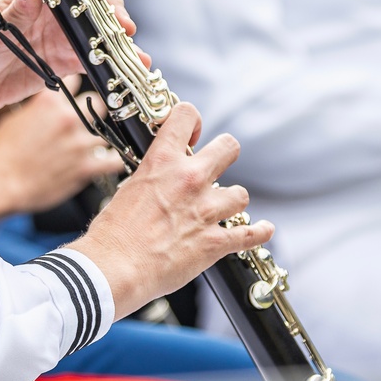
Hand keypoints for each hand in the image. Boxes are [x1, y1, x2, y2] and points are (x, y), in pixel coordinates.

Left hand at [0, 0, 137, 121]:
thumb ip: (15, 10)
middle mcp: (49, 10)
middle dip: (110, 5)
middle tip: (119, 20)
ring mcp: (58, 35)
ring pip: (97, 28)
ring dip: (118, 34)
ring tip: (132, 46)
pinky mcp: (62, 62)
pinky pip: (93, 58)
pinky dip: (113, 61)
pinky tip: (132, 63)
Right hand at [0, 82, 123, 239]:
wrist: (0, 181)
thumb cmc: (2, 153)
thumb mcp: (16, 118)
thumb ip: (39, 109)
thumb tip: (47, 108)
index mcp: (50, 102)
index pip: (73, 82)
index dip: (77, 86)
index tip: (80, 89)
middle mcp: (68, 118)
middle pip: (97, 104)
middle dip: (96, 109)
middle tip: (94, 116)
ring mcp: (79, 143)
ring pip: (106, 132)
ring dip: (102, 137)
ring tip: (101, 140)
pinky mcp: (85, 167)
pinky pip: (114, 161)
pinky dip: (117, 159)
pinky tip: (117, 159)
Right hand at [67, 102, 273, 320]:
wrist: (117, 265)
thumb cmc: (114, 231)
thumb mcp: (129, 187)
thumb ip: (151, 176)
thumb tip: (158, 178)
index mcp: (162, 160)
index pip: (186, 115)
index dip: (192, 120)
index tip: (192, 134)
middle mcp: (189, 179)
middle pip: (228, 147)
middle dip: (224, 153)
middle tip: (216, 163)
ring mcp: (205, 210)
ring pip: (241, 193)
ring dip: (232, 199)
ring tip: (224, 206)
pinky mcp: (215, 242)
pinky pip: (250, 234)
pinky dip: (260, 232)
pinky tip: (265, 229)